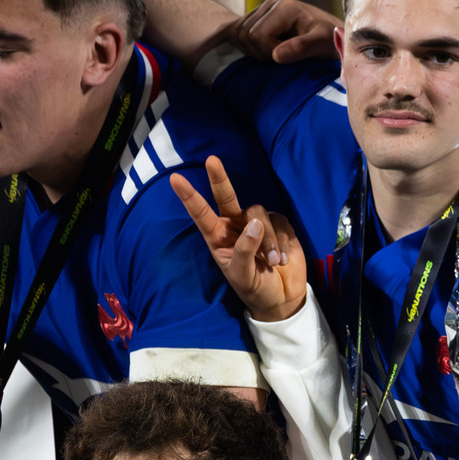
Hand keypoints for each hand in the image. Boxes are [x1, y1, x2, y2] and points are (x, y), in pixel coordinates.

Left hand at [170, 156, 306, 321]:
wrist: (282, 298)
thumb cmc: (255, 289)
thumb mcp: (243, 276)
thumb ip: (245, 251)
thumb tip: (256, 224)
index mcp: (219, 238)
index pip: (201, 214)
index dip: (189, 197)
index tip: (175, 179)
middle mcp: (236, 226)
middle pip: (227, 197)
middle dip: (219, 179)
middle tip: (212, 161)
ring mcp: (259, 224)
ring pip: (260, 214)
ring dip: (268, 240)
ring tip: (272, 262)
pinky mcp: (280, 226)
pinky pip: (280, 224)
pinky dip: (283, 243)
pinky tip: (282, 260)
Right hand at [232, 0, 341, 63]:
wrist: (333, 35)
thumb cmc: (331, 40)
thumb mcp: (323, 44)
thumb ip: (302, 48)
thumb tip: (276, 56)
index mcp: (284, 7)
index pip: (258, 36)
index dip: (269, 53)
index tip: (288, 58)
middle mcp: (270, 4)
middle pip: (245, 35)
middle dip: (261, 53)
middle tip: (283, 58)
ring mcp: (262, 10)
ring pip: (239, 35)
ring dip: (255, 51)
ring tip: (277, 54)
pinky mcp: (258, 18)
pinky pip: (237, 32)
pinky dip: (247, 46)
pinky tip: (263, 51)